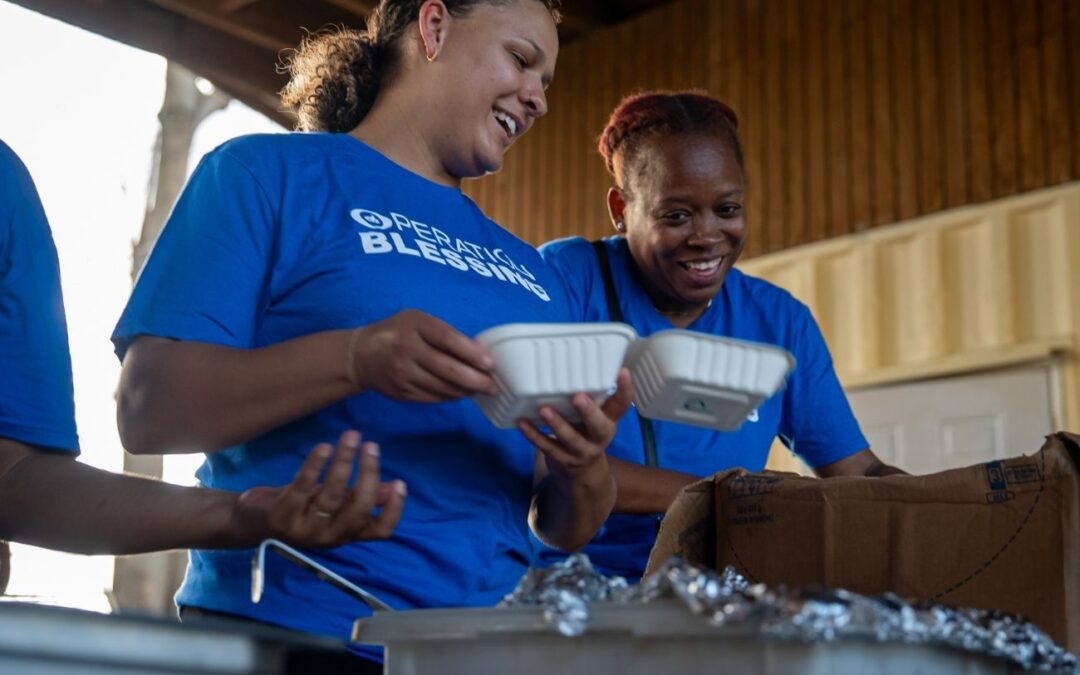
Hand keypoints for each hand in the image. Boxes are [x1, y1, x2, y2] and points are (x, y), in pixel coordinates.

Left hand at [233, 430, 405, 547]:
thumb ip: (362, 498)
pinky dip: (316, 464)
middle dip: (369, 475)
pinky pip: (303, 486)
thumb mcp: (334, 507)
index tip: (400, 483)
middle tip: (372, 446)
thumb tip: (393, 486)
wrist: (252, 522)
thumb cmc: (302, 510)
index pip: (379, 530)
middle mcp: (329, 536)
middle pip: (358, 510)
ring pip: (332, 494)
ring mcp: (305, 528)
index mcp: (347, 534)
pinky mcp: (283, 514)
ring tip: (352, 436)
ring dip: (344, 461)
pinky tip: (325, 447)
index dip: (393, 510)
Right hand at [347, 310, 497, 401]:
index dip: (471, 353)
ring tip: (481, 389)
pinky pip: (434, 398)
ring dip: (466, 391)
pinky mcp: (403, 393)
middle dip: (476, 380)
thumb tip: (478, 352)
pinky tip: (461, 392)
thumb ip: (444, 333)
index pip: (447, 339)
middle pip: (448, 369)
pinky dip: (451, 396)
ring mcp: (403, 374)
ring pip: (443, 387)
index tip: (490, 363)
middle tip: (493, 385)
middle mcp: (407, 350)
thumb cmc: (397, 333)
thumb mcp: (417, 321)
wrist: (361, 356)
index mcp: (414, 326)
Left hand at [518, 368, 633, 480]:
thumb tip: (573, 361)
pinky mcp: (563, 460)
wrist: (584, 473)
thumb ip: (589, 397)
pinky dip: (534, 435)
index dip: (625, 389)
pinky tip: (522, 423)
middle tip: (578, 397)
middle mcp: (600, 436)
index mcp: (610, 420)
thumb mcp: (595, 416)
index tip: (623, 371)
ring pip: (571, 439)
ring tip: (544, 409)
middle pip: (599, 426)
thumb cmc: (586, 432)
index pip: (622, 404)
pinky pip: (547, 447)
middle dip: (589, 412)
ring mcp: (582, 451)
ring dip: (557, 424)